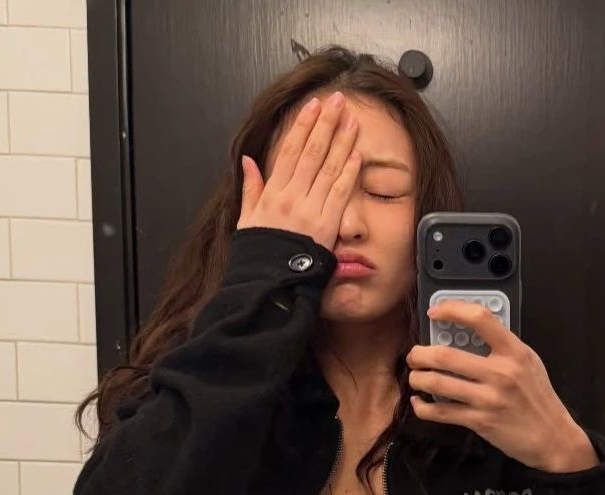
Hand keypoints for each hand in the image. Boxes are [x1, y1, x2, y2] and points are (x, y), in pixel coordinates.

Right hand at [236, 91, 360, 251]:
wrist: (269, 283)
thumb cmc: (259, 255)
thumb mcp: (247, 220)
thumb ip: (250, 188)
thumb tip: (249, 161)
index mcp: (272, 193)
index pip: (290, 151)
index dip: (303, 126)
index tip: (313, 106)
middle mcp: (292, 197)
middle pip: (312, 152)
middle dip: (326, 124)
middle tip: (338, 101)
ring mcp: (311, 209)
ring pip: (329, 168)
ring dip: (342, 141)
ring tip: (352, 120)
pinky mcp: (327, 224)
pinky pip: (341, 193)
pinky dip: (349, 172)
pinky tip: (357, 154)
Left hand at [406, 300, 599, 472]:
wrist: (553, 437)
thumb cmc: (538, 397)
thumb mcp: (528, 363)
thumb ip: (502, 347)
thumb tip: (467, 333)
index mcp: (513, 351)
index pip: (480, 319)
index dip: (452, 310)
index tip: (433, 312)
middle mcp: (501, 372)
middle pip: (445, 355)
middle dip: (420, 354)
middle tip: (414, 356)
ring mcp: (489, 398)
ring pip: (438, 382)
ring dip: (418, 379)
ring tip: (415, 378)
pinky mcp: (480, 421)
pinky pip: (441, 412)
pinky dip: (423, 407)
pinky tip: (419, 402)